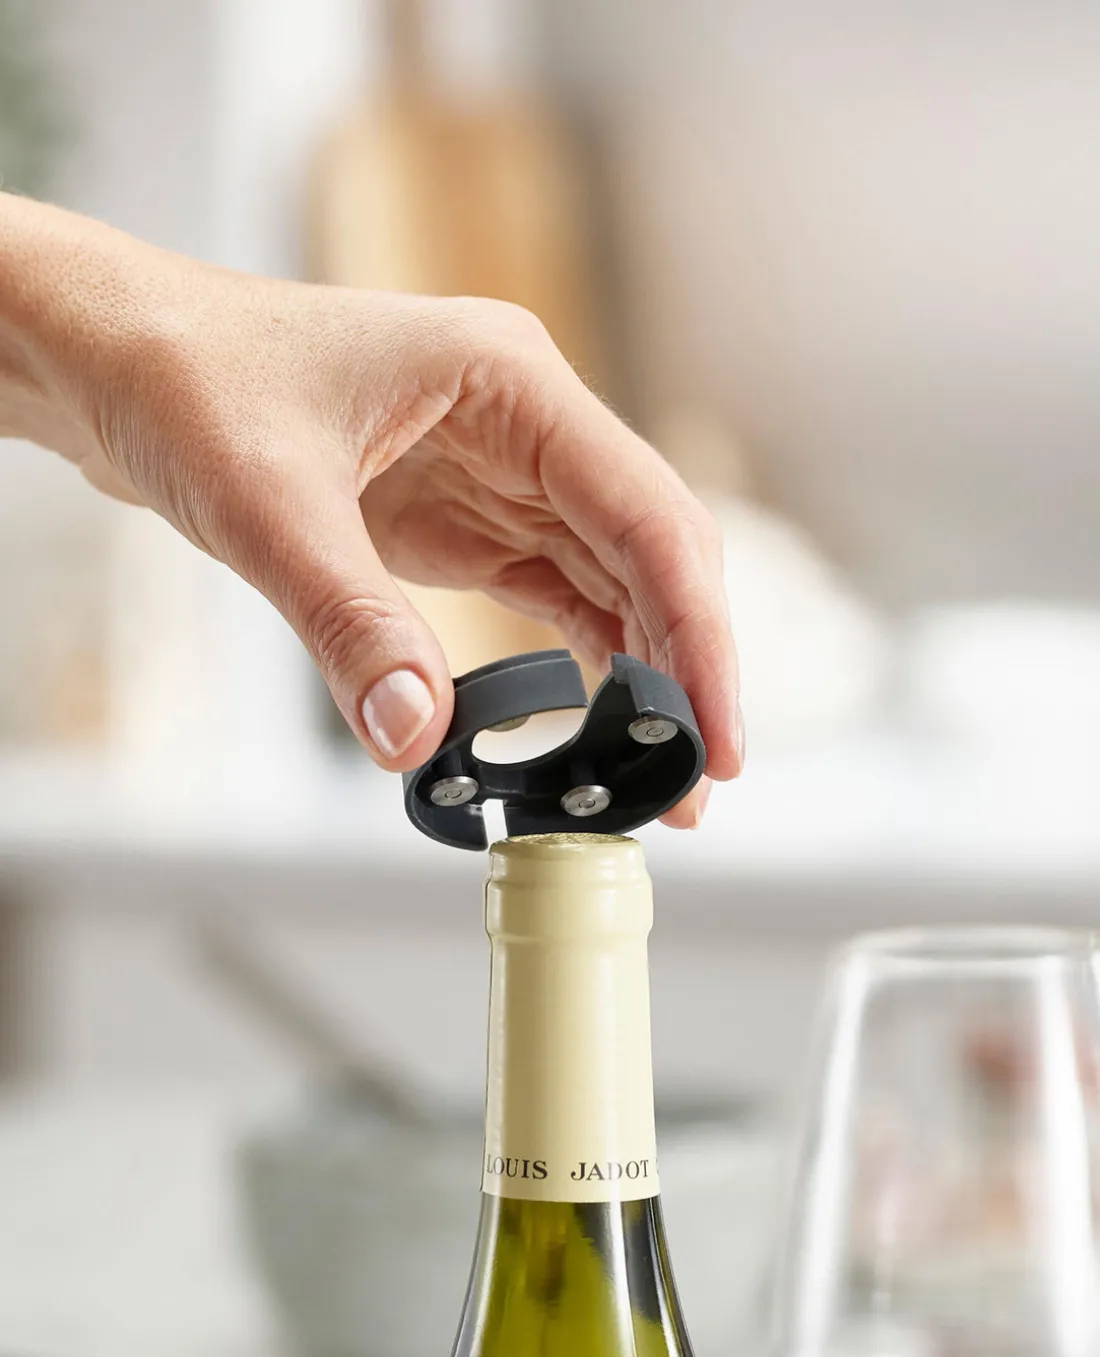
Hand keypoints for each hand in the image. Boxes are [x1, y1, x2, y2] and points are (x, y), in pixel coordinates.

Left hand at [2, 198, 742, 822]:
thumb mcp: (265, 504)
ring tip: (649, 778)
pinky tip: (600, 722)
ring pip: (615, 579)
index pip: (648, 517)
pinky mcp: (467, 516)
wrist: (118, 355)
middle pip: (652, 553)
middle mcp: (526, 422)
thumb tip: (417, 742)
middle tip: (686, 786)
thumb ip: (349, 621)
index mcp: (511, 383)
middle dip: (684, 670)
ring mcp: (503, 469)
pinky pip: (555, 593)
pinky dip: (585, 660)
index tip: (714, 735)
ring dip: (643, 676)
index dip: (699, 634)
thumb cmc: (186, 378)